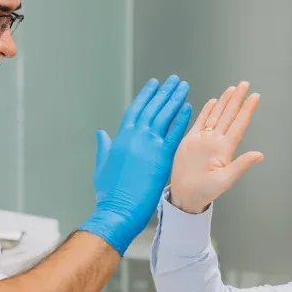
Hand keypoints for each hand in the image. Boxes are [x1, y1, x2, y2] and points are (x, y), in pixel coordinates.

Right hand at [80, 75, 191, 254]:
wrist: (118, 210)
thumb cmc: (109, 193)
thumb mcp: (102, 166)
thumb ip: (103, 147)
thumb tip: (101, 133)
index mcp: (121, 138)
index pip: (136, 110)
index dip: (146, 96)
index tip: (154, 84)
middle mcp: (135, 138)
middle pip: (152, 108)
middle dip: (164, 92)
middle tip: (174, 80)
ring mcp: (149, 146)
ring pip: (164, 116)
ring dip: (175, 99)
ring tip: (184, 86)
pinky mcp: (162, 158)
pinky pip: (174, 134)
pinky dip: (181, 119)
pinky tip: (189, 108)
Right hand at [170, 81, 262, 213]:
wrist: (185, 194)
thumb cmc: (205, 191)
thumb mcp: (225, 180)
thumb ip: (241, 165)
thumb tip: (259, 155)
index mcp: (226, 149)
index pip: (239, 124)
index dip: (247, 110)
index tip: (255, 97)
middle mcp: (216, 141)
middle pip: (229, 115)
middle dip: (237, 99)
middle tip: (245, 84)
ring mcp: (204, 139)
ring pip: (216, 115)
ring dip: (224, 102)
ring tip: (232, 89)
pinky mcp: (191, 140)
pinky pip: (200, 121)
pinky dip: (206, 111)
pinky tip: (213, 101)